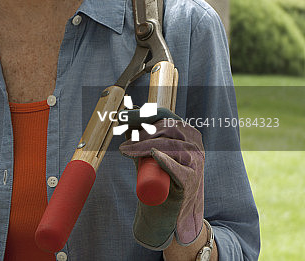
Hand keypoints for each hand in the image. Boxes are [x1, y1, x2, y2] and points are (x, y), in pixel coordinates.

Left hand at [119, 113, 204, 249]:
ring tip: (126, 151)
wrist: (166, 208)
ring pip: (169, 147)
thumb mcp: (147, 151)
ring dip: (144, 146)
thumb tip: (127, 110)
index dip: (143, 114)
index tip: (123, 117)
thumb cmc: (157, 175)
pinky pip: (179, 169)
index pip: (166, 116)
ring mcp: (195, 163)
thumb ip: (139, 132)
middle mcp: (194, 145)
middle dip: (141, 133)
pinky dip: (166, 161)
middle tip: (123, 141)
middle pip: (166, 130)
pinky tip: (155, 154)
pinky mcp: (191, 181)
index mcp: (187, 133)